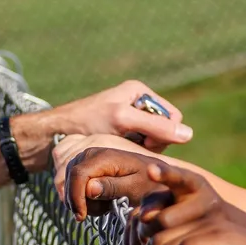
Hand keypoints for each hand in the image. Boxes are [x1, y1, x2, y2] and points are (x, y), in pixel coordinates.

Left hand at [46, 80, 190, 154]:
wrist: (57, 133)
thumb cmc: (88, 122)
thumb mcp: (123, 121)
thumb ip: (155, 126)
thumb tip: (189, 135)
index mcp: (141, 92)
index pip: (173, 117)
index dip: (165, 133)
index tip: (144, 142)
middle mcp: (137, 102)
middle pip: (164, 129)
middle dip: (152, 142)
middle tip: (132, 146)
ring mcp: (130, 118)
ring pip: (153, 140)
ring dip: (141, 148)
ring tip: (122, 149)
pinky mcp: (122, 132)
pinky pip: (139, 144)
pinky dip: (132, 150)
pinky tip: (118, 152)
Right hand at [61, 145, 188, 219]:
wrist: (157, 175)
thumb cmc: (150, 183)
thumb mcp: (135, 188)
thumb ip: (112, 187)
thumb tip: (88, 188)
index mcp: (104, 156)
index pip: (78, 174)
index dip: (75, 197)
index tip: (81, 217)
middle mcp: (92, 152)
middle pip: (70, 178)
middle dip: (78, 200)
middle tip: (100, 212)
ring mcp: (88, 157)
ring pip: (70, 181)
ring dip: (82, 199)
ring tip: (104, 206)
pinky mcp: (87, 164)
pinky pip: (74, 181)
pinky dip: (83, 195)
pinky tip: (101, 201)